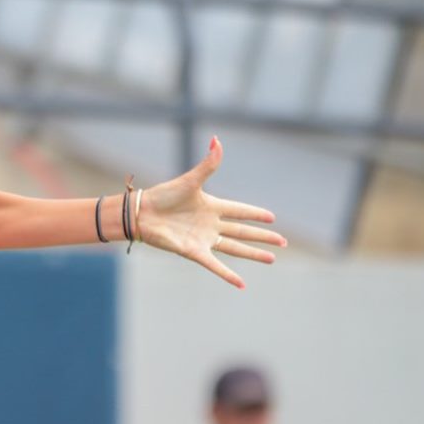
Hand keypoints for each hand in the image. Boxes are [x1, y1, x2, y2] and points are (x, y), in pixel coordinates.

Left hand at [132, 136, 286, 287]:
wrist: (141, 213)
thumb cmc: (163, 196)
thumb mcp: (191, 180)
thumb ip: (208, 164)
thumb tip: (217, 139)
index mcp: (212, 206)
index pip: (240, 210)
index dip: (256, 214)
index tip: (272, 218)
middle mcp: (211, 224)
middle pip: (243, 232)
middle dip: (263, 237)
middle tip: (282, 242)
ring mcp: (204, 239)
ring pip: (235, 248)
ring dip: (254, 254)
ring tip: (272, 259)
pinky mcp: (194, 251)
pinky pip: (215, 265)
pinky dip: (228, 275)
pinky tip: (242, 284)